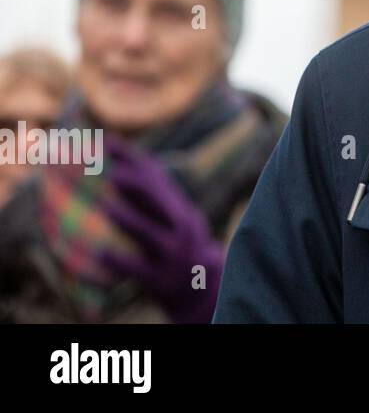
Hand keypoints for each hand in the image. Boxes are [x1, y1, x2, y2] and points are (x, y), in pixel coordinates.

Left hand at [93, 135, 224, 323]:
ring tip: (106, 206)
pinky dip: (120, 261)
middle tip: (111, 172)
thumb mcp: (172, 218)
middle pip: (158, 201)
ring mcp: (172, 253)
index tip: (107, 144)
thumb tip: (115, 169)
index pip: (154, 178)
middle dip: (136, 185)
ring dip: (129, 218)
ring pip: (150, 233)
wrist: (203, 289)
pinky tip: (101, 254)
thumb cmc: (176, 246)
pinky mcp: (161, 278)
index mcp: (177, 210)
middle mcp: (179, 227)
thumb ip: (149, 197)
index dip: (132, 160)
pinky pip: (138, 268)